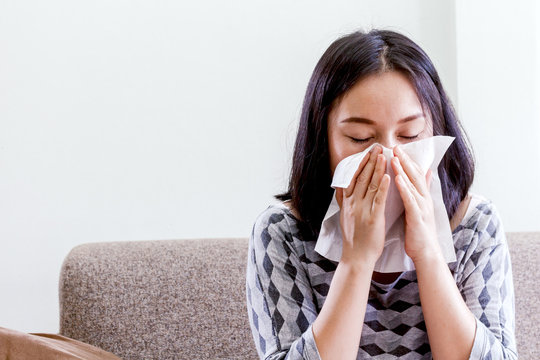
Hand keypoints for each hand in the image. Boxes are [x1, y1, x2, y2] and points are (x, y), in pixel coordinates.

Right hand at [336, 145, 390, 265]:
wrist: (356, 257)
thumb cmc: (353, 238)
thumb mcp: (343, 216)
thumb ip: (343, 200)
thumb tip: (339, 187)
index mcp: (347, 202)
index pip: (353, 178)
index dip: (360, 163)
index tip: (367, 152)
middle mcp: (353, 204)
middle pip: (361, 177)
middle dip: (370, 161)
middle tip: (378, 147)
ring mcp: (362, 210)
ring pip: (369, 185)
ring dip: (377, 169)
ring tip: (384, 155)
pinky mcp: (372, 218)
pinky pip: (378, 200)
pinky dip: (382, 187)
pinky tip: (388, 177)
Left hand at [391, 145, 440, 262]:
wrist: (426, 253)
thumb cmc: (419, 233)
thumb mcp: (419, 210)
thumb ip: (421, 193)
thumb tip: (425, 177)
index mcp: (422, 197)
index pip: (415, 174)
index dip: (407, 161)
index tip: (398, 148)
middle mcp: (424, 199)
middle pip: (415, 175)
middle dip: (405, 160)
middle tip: (395, 146)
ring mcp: (422, 207)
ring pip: (413, 185)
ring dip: (403, 170)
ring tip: (395, 157)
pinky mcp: (418, 217)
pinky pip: (410, 200)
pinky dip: (404, 188)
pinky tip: (397, 179)